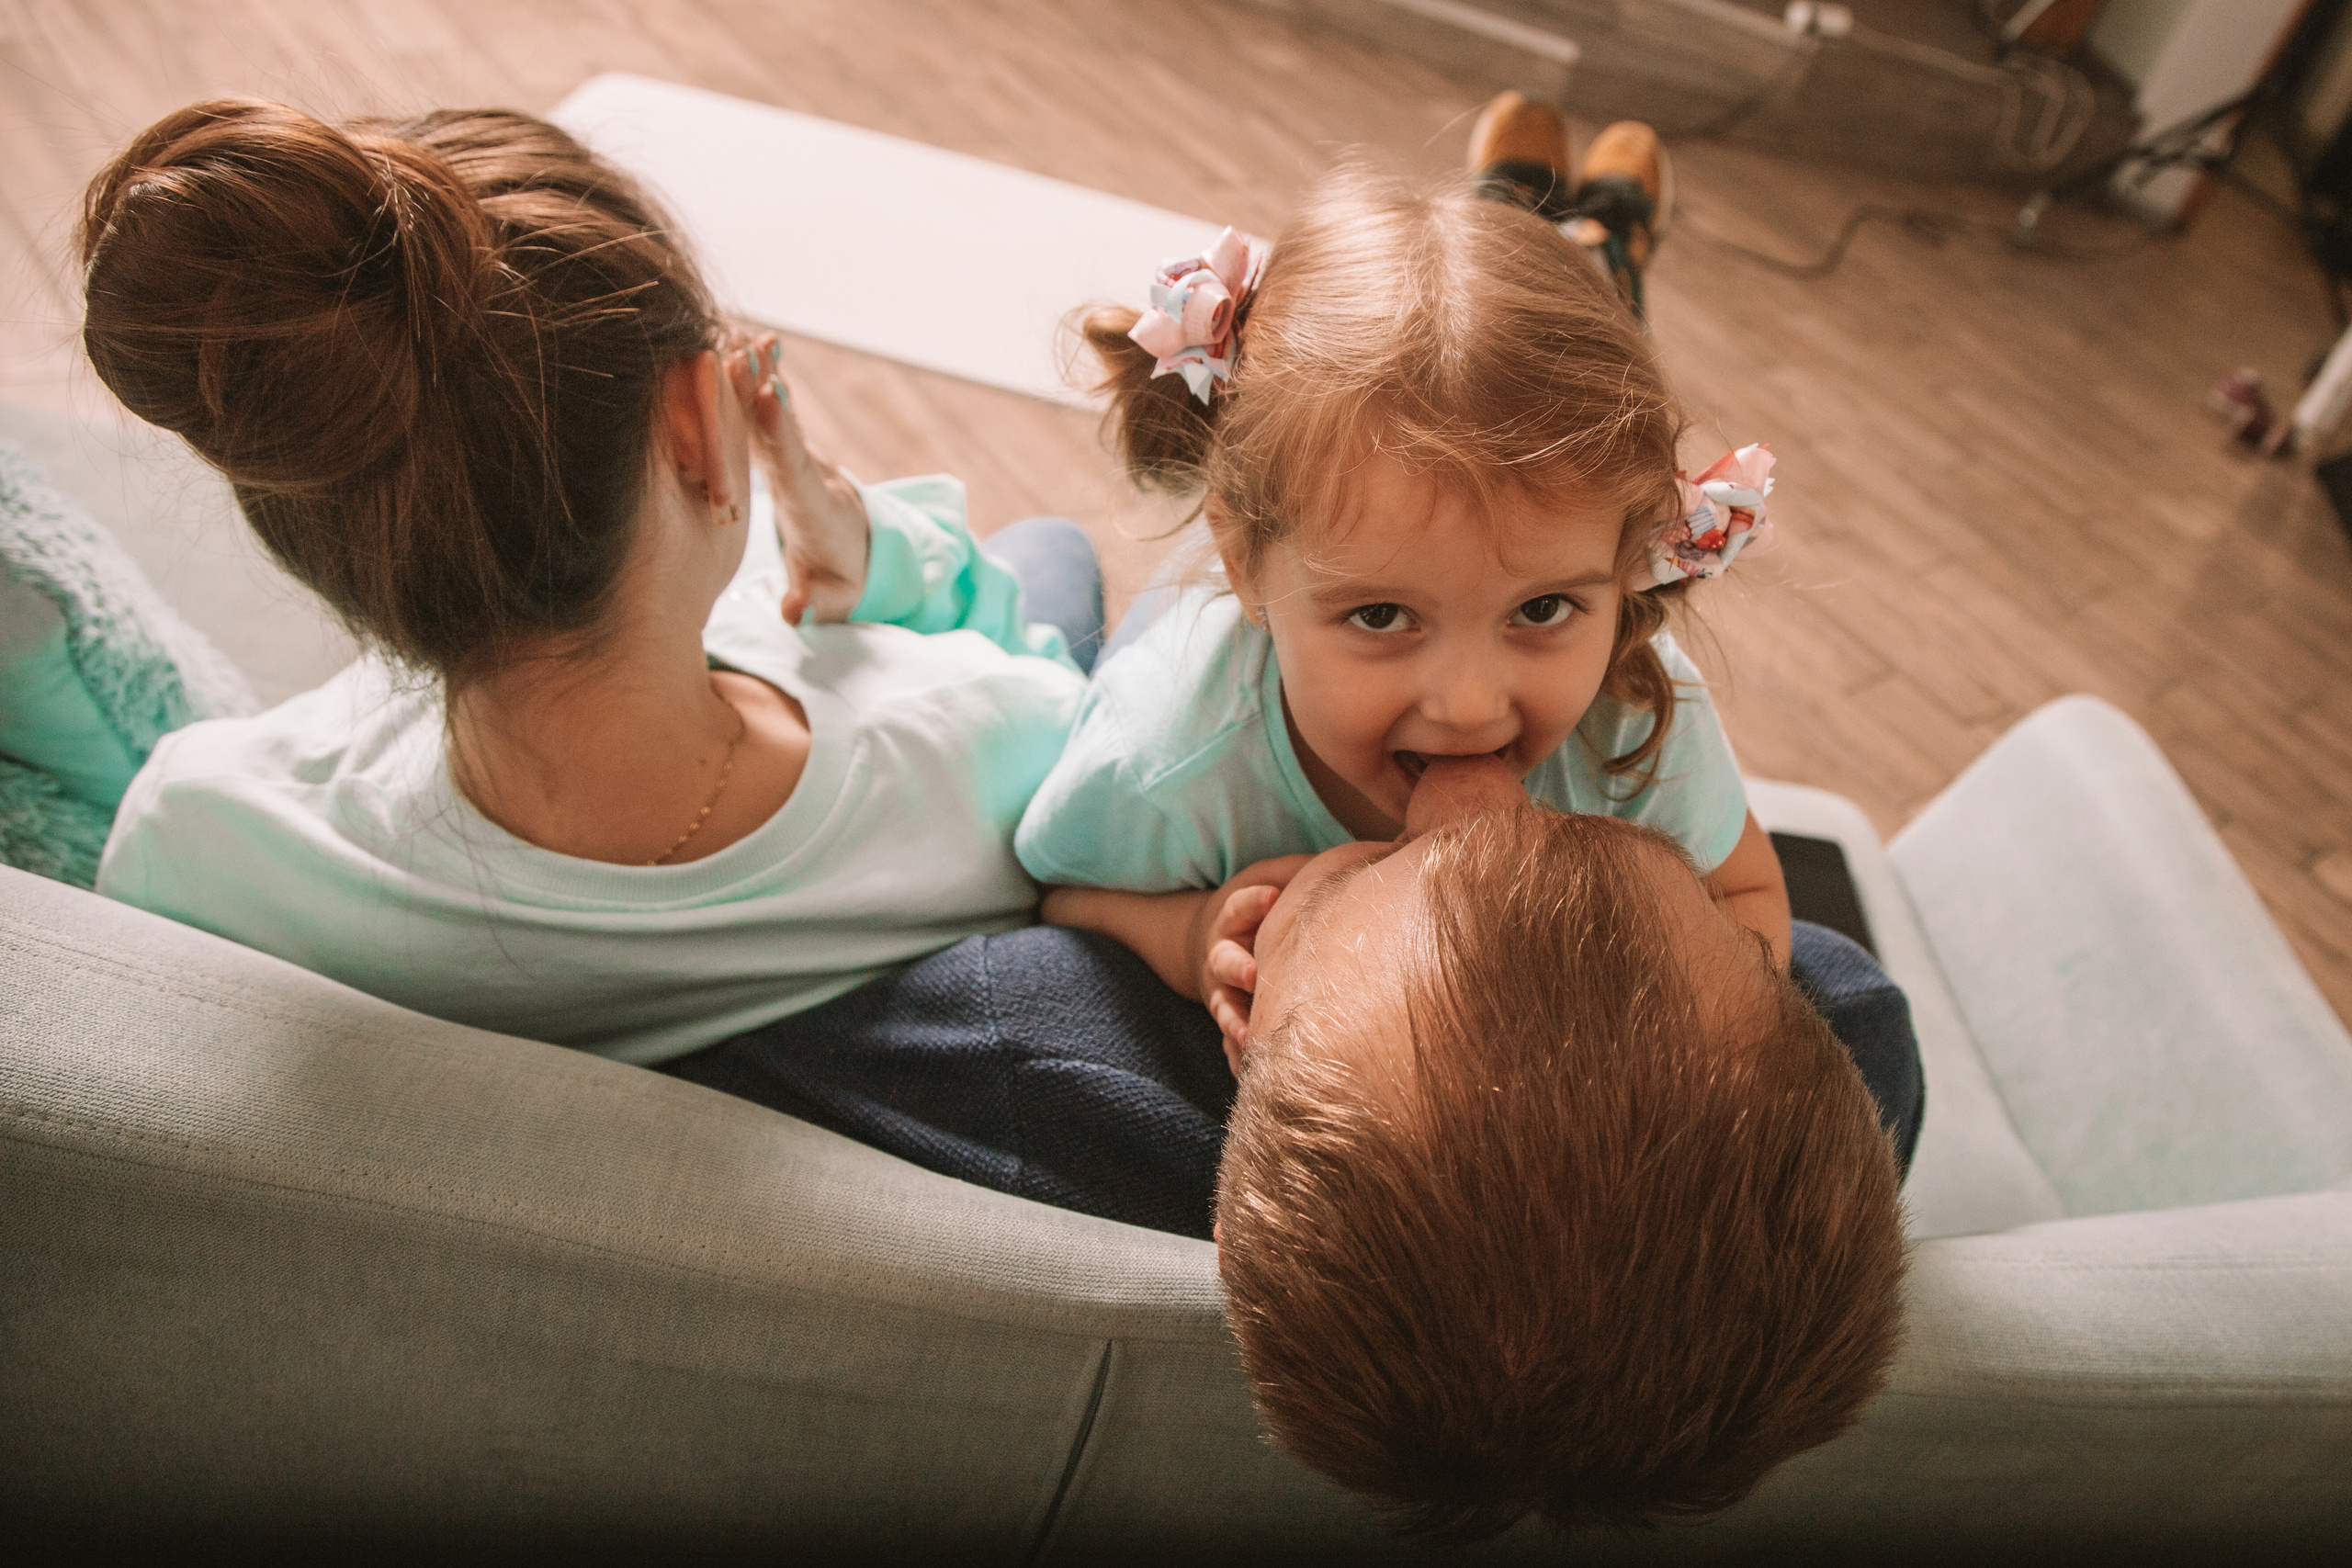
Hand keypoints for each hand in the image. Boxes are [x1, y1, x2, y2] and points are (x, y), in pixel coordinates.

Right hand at [731, 333, 869, 624]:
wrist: (860, 552)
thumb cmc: (842, 580)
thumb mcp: (834, 601)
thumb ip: (814, 603)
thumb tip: (793, 611)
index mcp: (814, 507)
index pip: (794, 465)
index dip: (780, 432)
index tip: (769, 394)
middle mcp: (806, 474)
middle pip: (780, 431)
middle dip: (761, 393)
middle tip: (743, 351)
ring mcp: (795, 459)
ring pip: (770, 416)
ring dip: (755, 378)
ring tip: (739, 337)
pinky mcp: (782, 453)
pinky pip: (763, 417)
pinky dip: (750, 385)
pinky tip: (734, 349)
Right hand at [1184, 856, 1309, 1072]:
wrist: (1211, 942)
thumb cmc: (1260, 908)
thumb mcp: (1270, 879)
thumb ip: (1298, 872)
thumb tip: (1353, 858)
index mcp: (1232, 919)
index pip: (1238, 906)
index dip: (1253, 901)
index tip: (1273, 897)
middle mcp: (1222, 957)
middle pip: (1223, 962)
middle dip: (1237, 968)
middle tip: (1255, 974)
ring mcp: (1223, 993)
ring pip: (1224, 1009)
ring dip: (1234, 1023)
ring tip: (1249, 1038)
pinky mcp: (1231, 1020)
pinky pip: (1231, 1044)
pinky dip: (1238, 1060)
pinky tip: (1250, 1076)